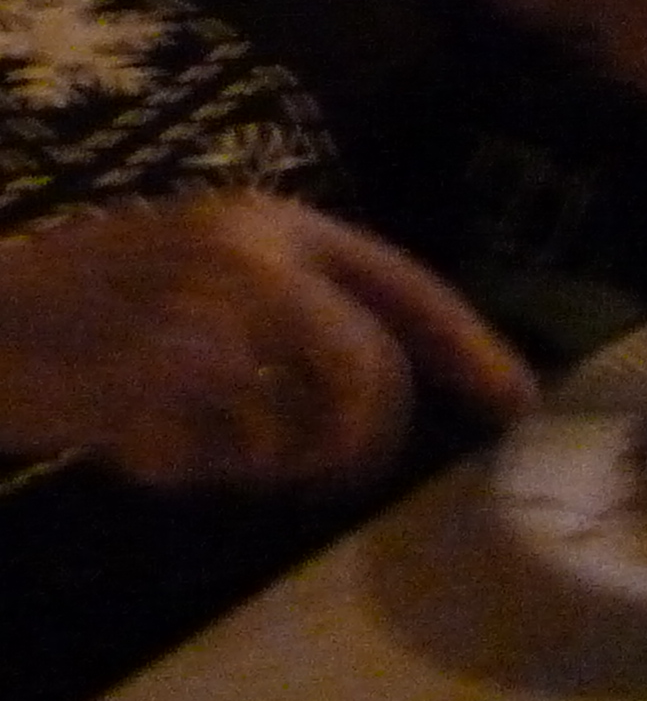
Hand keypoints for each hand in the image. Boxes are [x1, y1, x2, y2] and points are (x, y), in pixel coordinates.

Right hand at [0, 194, 538, 490]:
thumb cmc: (75, 306)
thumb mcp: (196, 272)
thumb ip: (288, 310)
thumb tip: (384, 388)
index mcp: (272, 222)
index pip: (408, 286)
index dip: (469, 348)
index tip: (517, 403)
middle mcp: (254, 255)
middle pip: (372, 374)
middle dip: (363, 443)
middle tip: (334, 477)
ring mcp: (208, 313)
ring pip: (303, 428)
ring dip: (264, 463)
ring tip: (200, 448)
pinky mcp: (159, 376)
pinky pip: (217, 460)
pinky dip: (182, 472)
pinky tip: (129, 445)